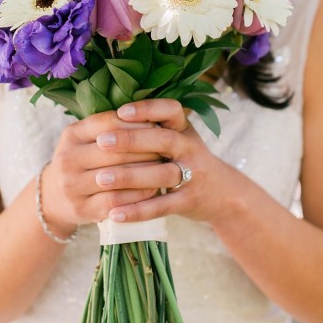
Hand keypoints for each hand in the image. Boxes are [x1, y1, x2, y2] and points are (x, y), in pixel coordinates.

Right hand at [40, 111, 162, 235]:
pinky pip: (115, 201)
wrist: (54, 196)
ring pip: (116, 176)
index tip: (159, 125)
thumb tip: (153, 115)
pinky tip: (153, 191)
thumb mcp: (88, 138)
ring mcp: (72, 185)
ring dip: (145, 173)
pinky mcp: (81, 208)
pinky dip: (137, 196)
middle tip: (168, 149)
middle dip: (146, 149)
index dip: (137, 123)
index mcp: (72, 134)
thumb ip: (112, 125)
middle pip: (114, 150)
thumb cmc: (83, 160)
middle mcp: (68, 158)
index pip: (109, 123)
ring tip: (165, 169)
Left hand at [93, 98, 233, 226]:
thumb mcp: (176, 137)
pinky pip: (162, 206)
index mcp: (183, 128)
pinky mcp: (189, 201)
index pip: (170, 110)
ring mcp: (193, 174)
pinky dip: (138, 210)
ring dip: (130, 176)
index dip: (147, 109)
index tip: (120, 112)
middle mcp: (190, 147)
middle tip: (102, 142)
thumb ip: (149, 127)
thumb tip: (104, 118)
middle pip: (163, 140)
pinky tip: (114, 214)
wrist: (221, 193)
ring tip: (100, 179)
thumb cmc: (184, 159)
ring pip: (162, 174)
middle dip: (131, 140)